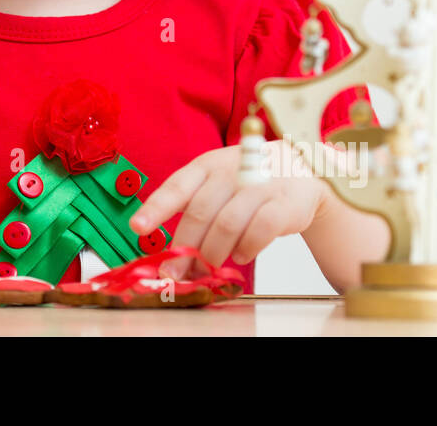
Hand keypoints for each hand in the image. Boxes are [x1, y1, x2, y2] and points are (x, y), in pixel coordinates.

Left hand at [128, 140, 325, 278]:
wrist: (299, 171)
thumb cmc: (247, 181)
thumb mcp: (216, 183)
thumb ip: (194, 210)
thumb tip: (172, 254)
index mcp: (207, 165)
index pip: (177, 186)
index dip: (156, 208)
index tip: (137, 227)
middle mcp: (231, 171)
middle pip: (200, 212)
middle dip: (185, 247)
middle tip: (176, 271)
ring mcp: (260, 185)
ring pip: (228, 224)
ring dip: (214, 252)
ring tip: (209, 265)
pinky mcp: (284, 202)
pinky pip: (260, 230)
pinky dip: (246, 248)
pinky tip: (240, 256)